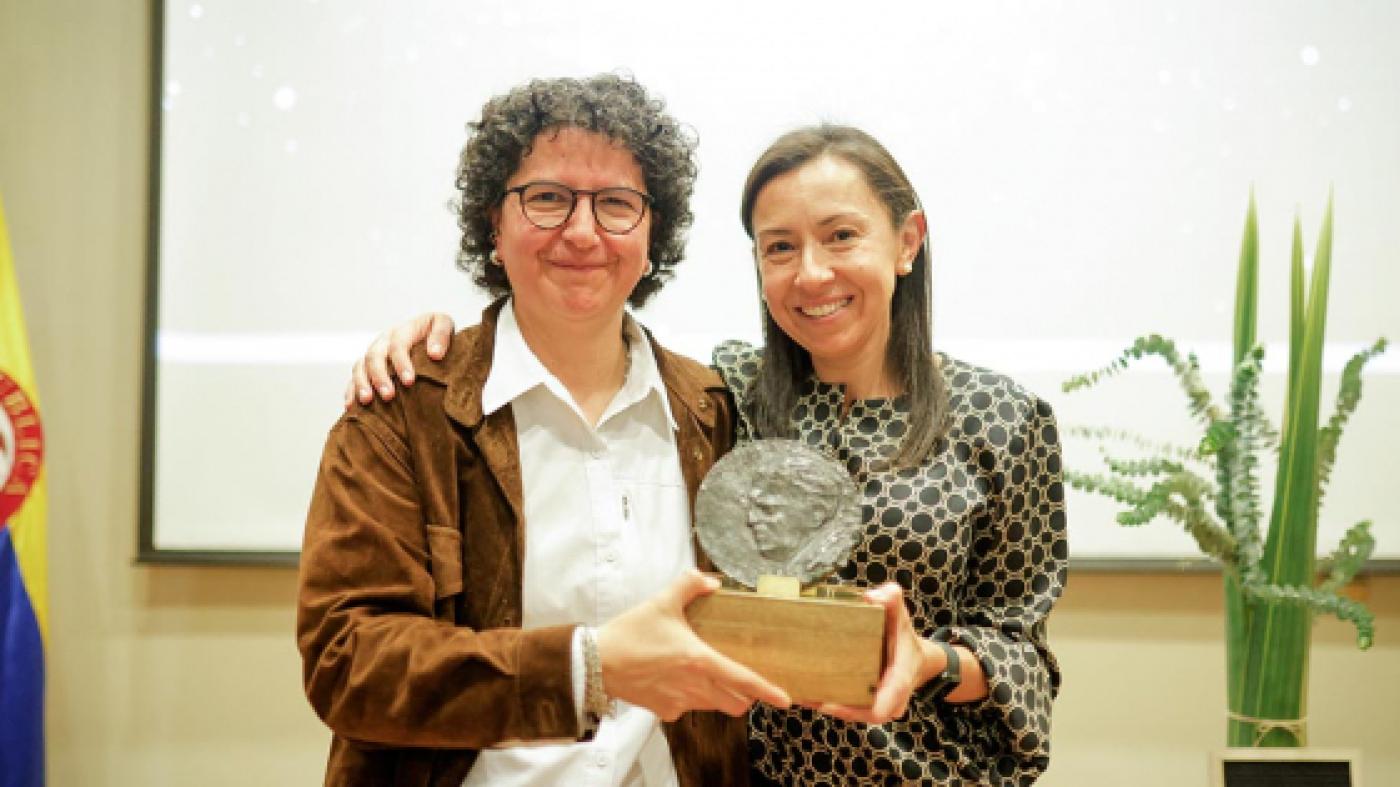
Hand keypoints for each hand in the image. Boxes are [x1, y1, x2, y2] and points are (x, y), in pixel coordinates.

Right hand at [344, 312, 455, 407]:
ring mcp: (373, 355)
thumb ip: (441, 334)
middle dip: (379, 377)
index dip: (401, 363)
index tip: (409, 381)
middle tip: (388, 395)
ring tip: (367, 401)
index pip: (397, 345)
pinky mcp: (366, 368)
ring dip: (362, 384)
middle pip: (374, 357)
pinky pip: (353, 379)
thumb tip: (435, 354)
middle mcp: (383, 341)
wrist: (428, 336)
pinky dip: (350, 391)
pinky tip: (352, 407)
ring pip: (360, 367)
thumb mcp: (443, 324)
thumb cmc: (436, 333)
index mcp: (401, 331)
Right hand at [597, 569, 791, 721]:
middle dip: (743, 693)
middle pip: (735, 702)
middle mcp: (694, 687)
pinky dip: (690, 698)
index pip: (743, 679)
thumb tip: (710, 581)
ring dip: (717, 694)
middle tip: (738, 675)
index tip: (785, 698)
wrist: (595, 663)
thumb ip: (689, 585)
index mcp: (698, 660)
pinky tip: (675, 679)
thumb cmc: (628, 634)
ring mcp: (679, 702)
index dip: (767, 690)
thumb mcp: (660, 602)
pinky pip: (688, 708)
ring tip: (701, 672)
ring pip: (714, 706)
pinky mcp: (665, 711)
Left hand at [813, 582, 931, 723]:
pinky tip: (807, 694)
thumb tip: (873, 596)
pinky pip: (849, 708)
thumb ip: (892, 598)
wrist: (915, 657)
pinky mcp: (867, 703)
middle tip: (806, 696)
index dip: (857, 709)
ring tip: (801, 695)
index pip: (883, 706)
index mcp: (900, 680)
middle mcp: (891, 700)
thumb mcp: (901, 614)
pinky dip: (829, 703)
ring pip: (852, 713)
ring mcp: (879, 704)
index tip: (830, 704)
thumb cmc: (904, 635)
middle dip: (835, 709)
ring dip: (828, 706)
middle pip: (861, 714)